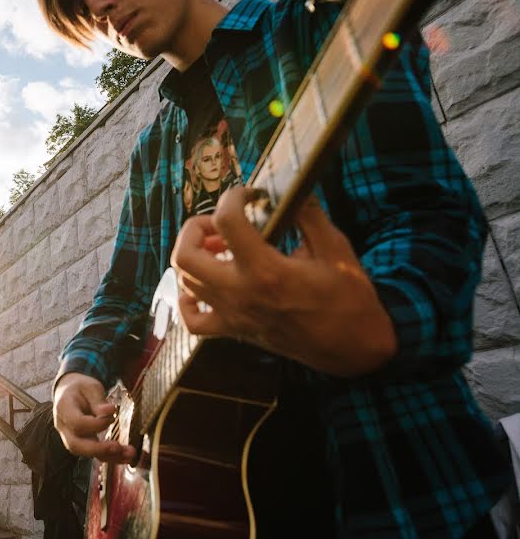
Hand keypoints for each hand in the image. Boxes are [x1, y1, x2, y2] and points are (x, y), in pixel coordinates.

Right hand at [53, 373, 135, 463]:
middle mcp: (64, 427)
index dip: (95, 424)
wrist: (69, 393)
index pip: (77, 423)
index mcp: (64, 408)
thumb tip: (110, 411)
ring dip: (108, 456)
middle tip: (117, 447)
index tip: (113, 415)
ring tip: (129, 454)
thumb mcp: (90, 387)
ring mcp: (71, 438)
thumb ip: (98, 400)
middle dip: (98, 449)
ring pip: (85, 453)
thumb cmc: (81, 388)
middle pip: (75, 445)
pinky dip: (111, 457)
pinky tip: (126, 456)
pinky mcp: (82, 444)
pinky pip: (94, 454)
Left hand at [171, 187, 395, 377]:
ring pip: (185, 282)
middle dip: (196, 227)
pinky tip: (203, 286)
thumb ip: (308, 215)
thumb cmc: (349, 298)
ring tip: (218, 247)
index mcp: (266, 270)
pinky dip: (188, 300)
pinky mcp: (234, 331)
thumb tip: (290, 190)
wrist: (352, 348)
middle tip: (221, 222)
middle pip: (185, 255)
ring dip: (194, 256)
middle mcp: (240, 293)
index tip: (249, 195)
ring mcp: (233, 315)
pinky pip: (192, 321)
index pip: (226, 222)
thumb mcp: (336, 248)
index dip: (232, 197)